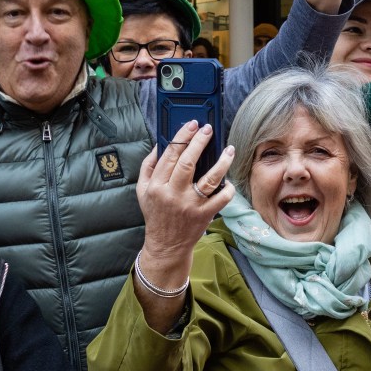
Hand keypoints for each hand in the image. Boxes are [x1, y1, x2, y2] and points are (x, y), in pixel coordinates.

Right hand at [134, 121, 234, 329]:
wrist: (166, 246)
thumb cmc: (155, 214)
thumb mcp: (142, 190)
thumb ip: (148, 167)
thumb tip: (160, 145)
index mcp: (157, 186)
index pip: (169, 155)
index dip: (181, 137)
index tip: (191, 125)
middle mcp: (173, 194)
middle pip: (188, 162)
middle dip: (199, 142)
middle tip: (207, 129)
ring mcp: (190, 206)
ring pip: (209, 179)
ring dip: (221, 162)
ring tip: (228, 149)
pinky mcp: (205, 215)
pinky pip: (222, 198)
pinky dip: (228, 188)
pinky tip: (228, 178)